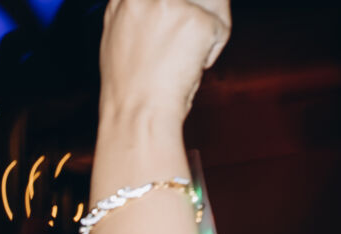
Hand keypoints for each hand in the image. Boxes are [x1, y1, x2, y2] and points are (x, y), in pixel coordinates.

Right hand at [99, 0, 230, 117]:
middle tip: (188, 42)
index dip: (179, 8)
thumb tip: (163, 15)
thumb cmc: (129, 92)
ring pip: (211, 6)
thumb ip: (140, 19)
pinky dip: (211, 54)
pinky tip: (188, 70)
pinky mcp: (197, 20)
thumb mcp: (120, 43)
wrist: (135, 116)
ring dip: (206, 32)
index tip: (180, 25)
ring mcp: (172, 6)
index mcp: (124, 0)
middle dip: (198, 15)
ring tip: (182, 61)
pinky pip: (221, 30)